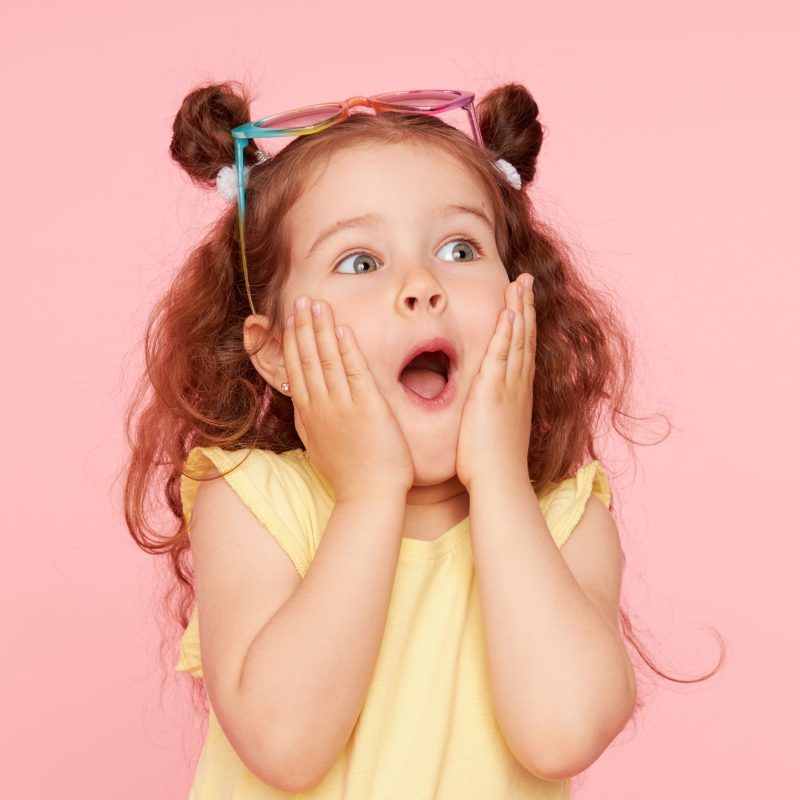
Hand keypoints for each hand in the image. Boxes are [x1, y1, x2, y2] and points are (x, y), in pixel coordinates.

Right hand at [283, 295, 415, 501]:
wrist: (368, 497)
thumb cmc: (350, 476)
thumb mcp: (320, 447)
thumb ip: (313, 424)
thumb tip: (306, 408)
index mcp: (309, 415)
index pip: (296, 370)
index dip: (292, 342)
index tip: (290, 321)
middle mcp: (320, 407)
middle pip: (306, 359)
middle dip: (302, 327)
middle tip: (299, 300)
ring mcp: (341, 406)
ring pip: (326, 360)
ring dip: (320, 329)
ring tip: (316, 304)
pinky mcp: (367, 407)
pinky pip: (354, 371)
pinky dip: (346, 349)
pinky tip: (341, 329)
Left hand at [455, 273, 536, 491]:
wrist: (499, 482)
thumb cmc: (493, 465)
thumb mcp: (497, 432)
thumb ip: (495, 415)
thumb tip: (491, 412)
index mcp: (516, 393)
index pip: (521, 349)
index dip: (523, 322)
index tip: (522, 300)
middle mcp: (517, 385)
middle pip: (524, 337)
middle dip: (525, 306)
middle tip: (526, 279)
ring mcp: (508, 387)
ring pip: (516, 340)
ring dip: (519, 309)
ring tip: (520, 283)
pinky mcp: (492, 393)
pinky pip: (501, 355)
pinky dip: (506, 332)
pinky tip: (508, 312)